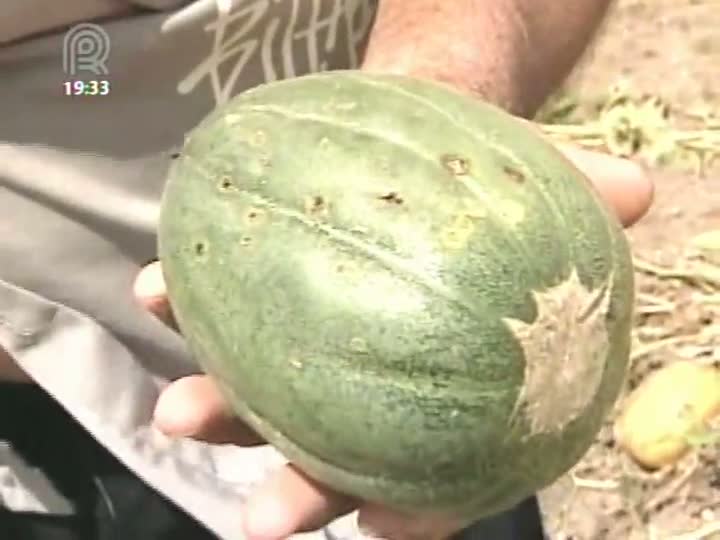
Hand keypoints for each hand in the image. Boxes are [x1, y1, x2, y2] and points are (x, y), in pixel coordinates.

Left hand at [135, 144, 652, 539]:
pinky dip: (187, 306)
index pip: (440, 464)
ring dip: (216, 408)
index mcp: (449, 379)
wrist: (421, 139)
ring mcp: (313, 340)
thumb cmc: (486, 181)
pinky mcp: (269, 294)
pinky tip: (159, 292)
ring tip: (177, 408)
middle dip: (296, 486)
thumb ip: (585, 199)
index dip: (418, 506)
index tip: (383, 524)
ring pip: (261, 393)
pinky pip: (222, 308)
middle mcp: (375, 376)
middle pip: (338, 447)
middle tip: (262, 514)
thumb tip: (637, 191)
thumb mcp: (545, 184)